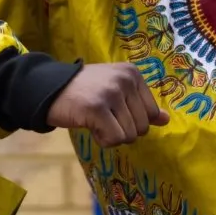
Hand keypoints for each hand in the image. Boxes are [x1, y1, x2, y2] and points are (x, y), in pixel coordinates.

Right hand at [46, 63, 169, 146]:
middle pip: (142, 127)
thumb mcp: (116, 91)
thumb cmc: (85, 91)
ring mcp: (111, 93)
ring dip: (111, 136)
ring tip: (95, 121)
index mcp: (133, 74)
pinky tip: (91, 128)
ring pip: (129, 135)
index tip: (113, 111)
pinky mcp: (97, 108)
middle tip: (102, 117)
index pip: (151, 113)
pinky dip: (103, 140)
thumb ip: (141, 104)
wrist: (49, 88)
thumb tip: (166, 120)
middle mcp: (125, 80)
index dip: (132, 121)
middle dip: (122, 130)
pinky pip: (115, 139)